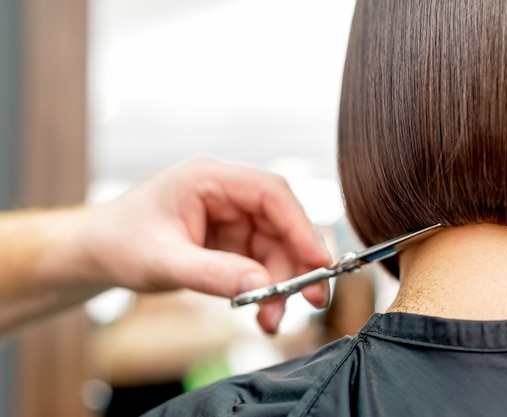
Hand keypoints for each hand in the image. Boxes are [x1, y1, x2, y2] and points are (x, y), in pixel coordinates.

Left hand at [81, 156, 330, 332]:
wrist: (96, 253)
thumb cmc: (119, 242)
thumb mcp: (163, 260)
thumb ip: (212, 273)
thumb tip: (263, 286)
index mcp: (209, 178)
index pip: (270, 193)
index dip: (301, 226)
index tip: (319, 262)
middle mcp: (226, 193)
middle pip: (281, 223)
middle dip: (297, 263)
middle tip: (312, 299)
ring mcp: (230, 217)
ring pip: (276, 247)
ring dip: (282, 284)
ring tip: (272, 319)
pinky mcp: (229, 240)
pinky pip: (260, 262)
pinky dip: (266, 288)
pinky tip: (262, 312)